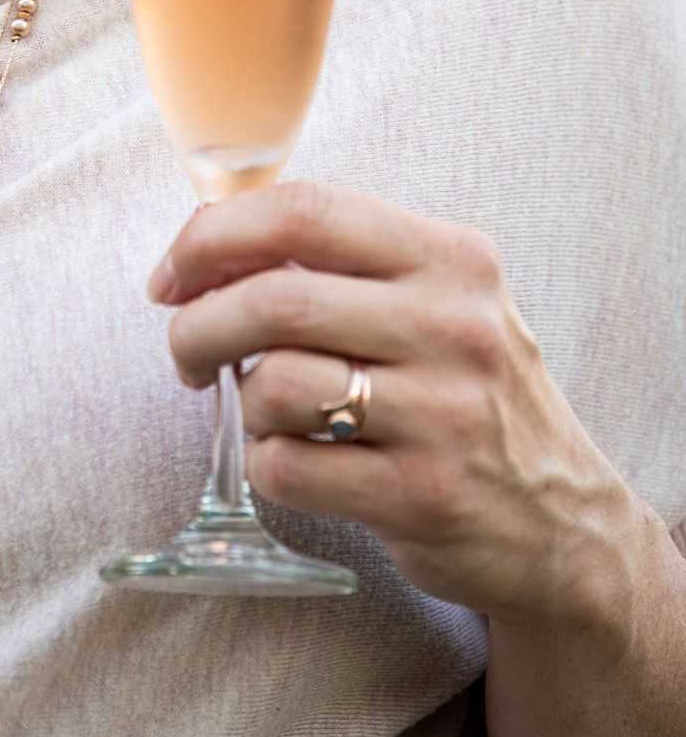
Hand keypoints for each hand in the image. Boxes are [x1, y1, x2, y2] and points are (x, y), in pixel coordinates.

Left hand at [146, 178, 641, 624]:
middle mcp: (454, 326)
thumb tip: (209, 243)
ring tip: (264, 412)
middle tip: (187, 352)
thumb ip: (345, 264)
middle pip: (275, 299)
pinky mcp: (423, 495)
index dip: (214, 236)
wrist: (562, 524)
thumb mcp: (439, 303)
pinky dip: (266, 464)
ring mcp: (443, 414)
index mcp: (451, 258)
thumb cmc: (468, 396)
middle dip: (198, 325)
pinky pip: (288, 468)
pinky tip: (296, 462)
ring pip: (274, 385)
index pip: (305, 211)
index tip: (173, 274)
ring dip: (241, 401)